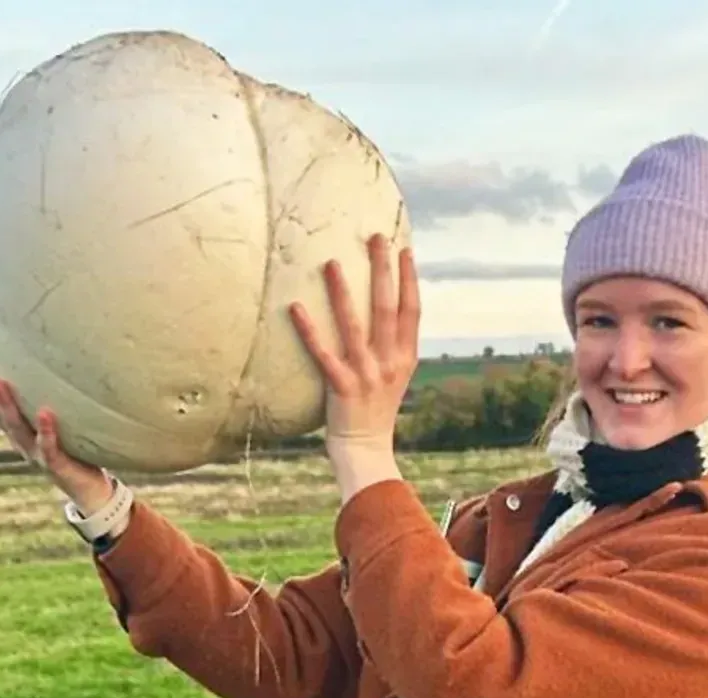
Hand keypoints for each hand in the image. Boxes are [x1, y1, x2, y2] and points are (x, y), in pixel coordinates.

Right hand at [0, 325, 114, 513]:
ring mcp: (34, 451)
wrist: (89, 489)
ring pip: (15, 426)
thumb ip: (52, 392)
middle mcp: (19, 435)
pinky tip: (45, 413)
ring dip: (4, 404)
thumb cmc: (74, 447)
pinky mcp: (56, 465)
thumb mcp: (59, 417)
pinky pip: (50, 446)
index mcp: (17, 422)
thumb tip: (58, 352)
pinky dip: (47, 430)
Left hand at [289, 233, 420, 500]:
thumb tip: (386, 311)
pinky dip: (309, 330)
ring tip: (331, 262)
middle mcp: (389, 363)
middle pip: (387, 309)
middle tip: (376, 238)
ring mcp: (366, 375)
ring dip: (343, 292)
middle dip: (382, 271)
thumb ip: (393, 346)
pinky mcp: (341, 388)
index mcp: (405, 358)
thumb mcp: (394, 375)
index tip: (404, 249)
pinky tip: (295, 307)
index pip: (412, 311)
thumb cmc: (375, 409)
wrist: (366, 450)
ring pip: (354, 326)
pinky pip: (322, 353)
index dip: (409, 279)